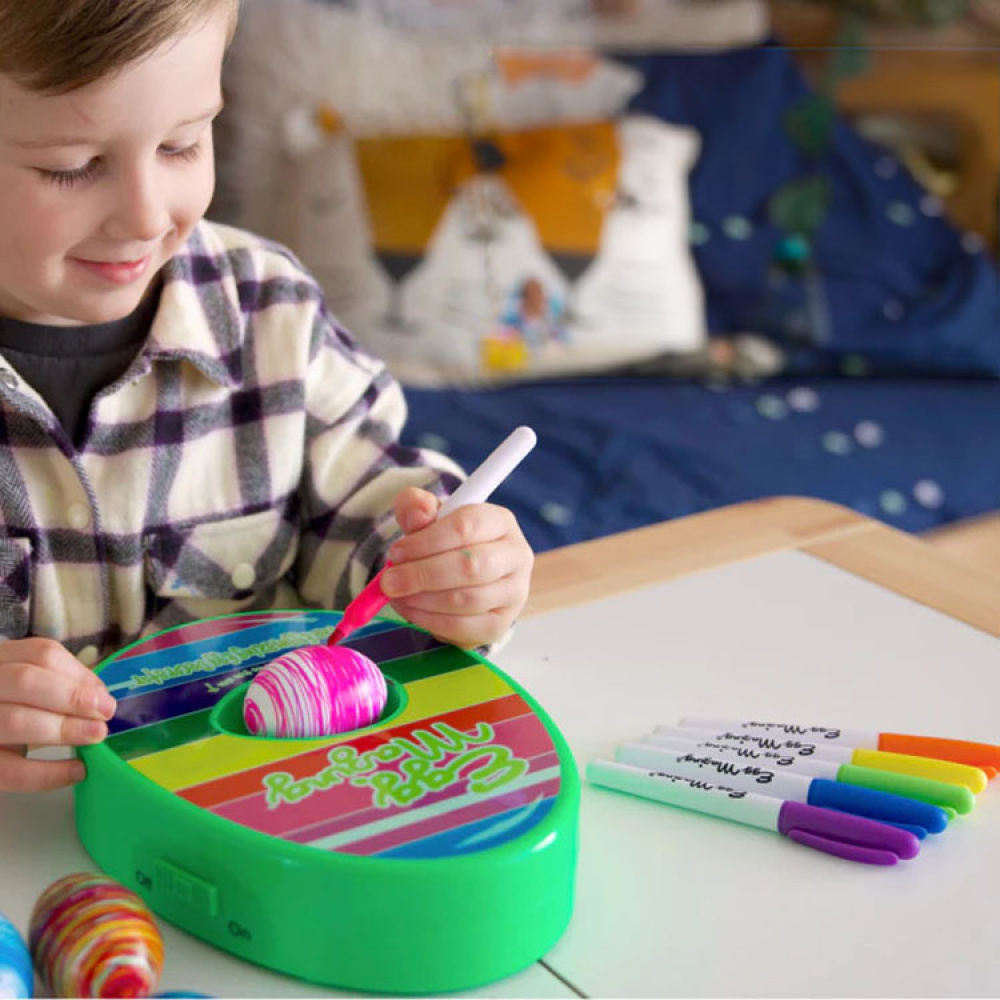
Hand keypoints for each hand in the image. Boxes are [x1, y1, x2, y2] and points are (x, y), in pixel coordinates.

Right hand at [0, 638, 115, 791]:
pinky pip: (10, 771)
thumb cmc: (13, 709)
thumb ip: (61, 686)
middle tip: (105, 714)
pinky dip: (49, 773)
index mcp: (0, 660)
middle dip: (73, 698)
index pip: (39, 654)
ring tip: (95, 736)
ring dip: (64, 729)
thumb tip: (101, 699)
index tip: (104, 695)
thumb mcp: (31, 689)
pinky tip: (77, 771)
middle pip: (25, 681)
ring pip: (15, 720)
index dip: (78, 674)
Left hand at [382, 488, 533, 647]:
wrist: (467, 578)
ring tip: (397, 596)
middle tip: (390, 581)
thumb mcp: (429, 517)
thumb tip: (416, 514)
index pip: (465, 526)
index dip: (426, 541)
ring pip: (468, 599)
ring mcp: (514, 592)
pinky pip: (466, 626)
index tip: (396, 553)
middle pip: (470, 566)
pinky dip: (432, 621)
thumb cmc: (448, 543)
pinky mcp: (502, 623)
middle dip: (422, 575)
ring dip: (424, 600)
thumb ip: (417, 507)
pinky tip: (411, 611)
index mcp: (500, 521)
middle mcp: (516, 555)